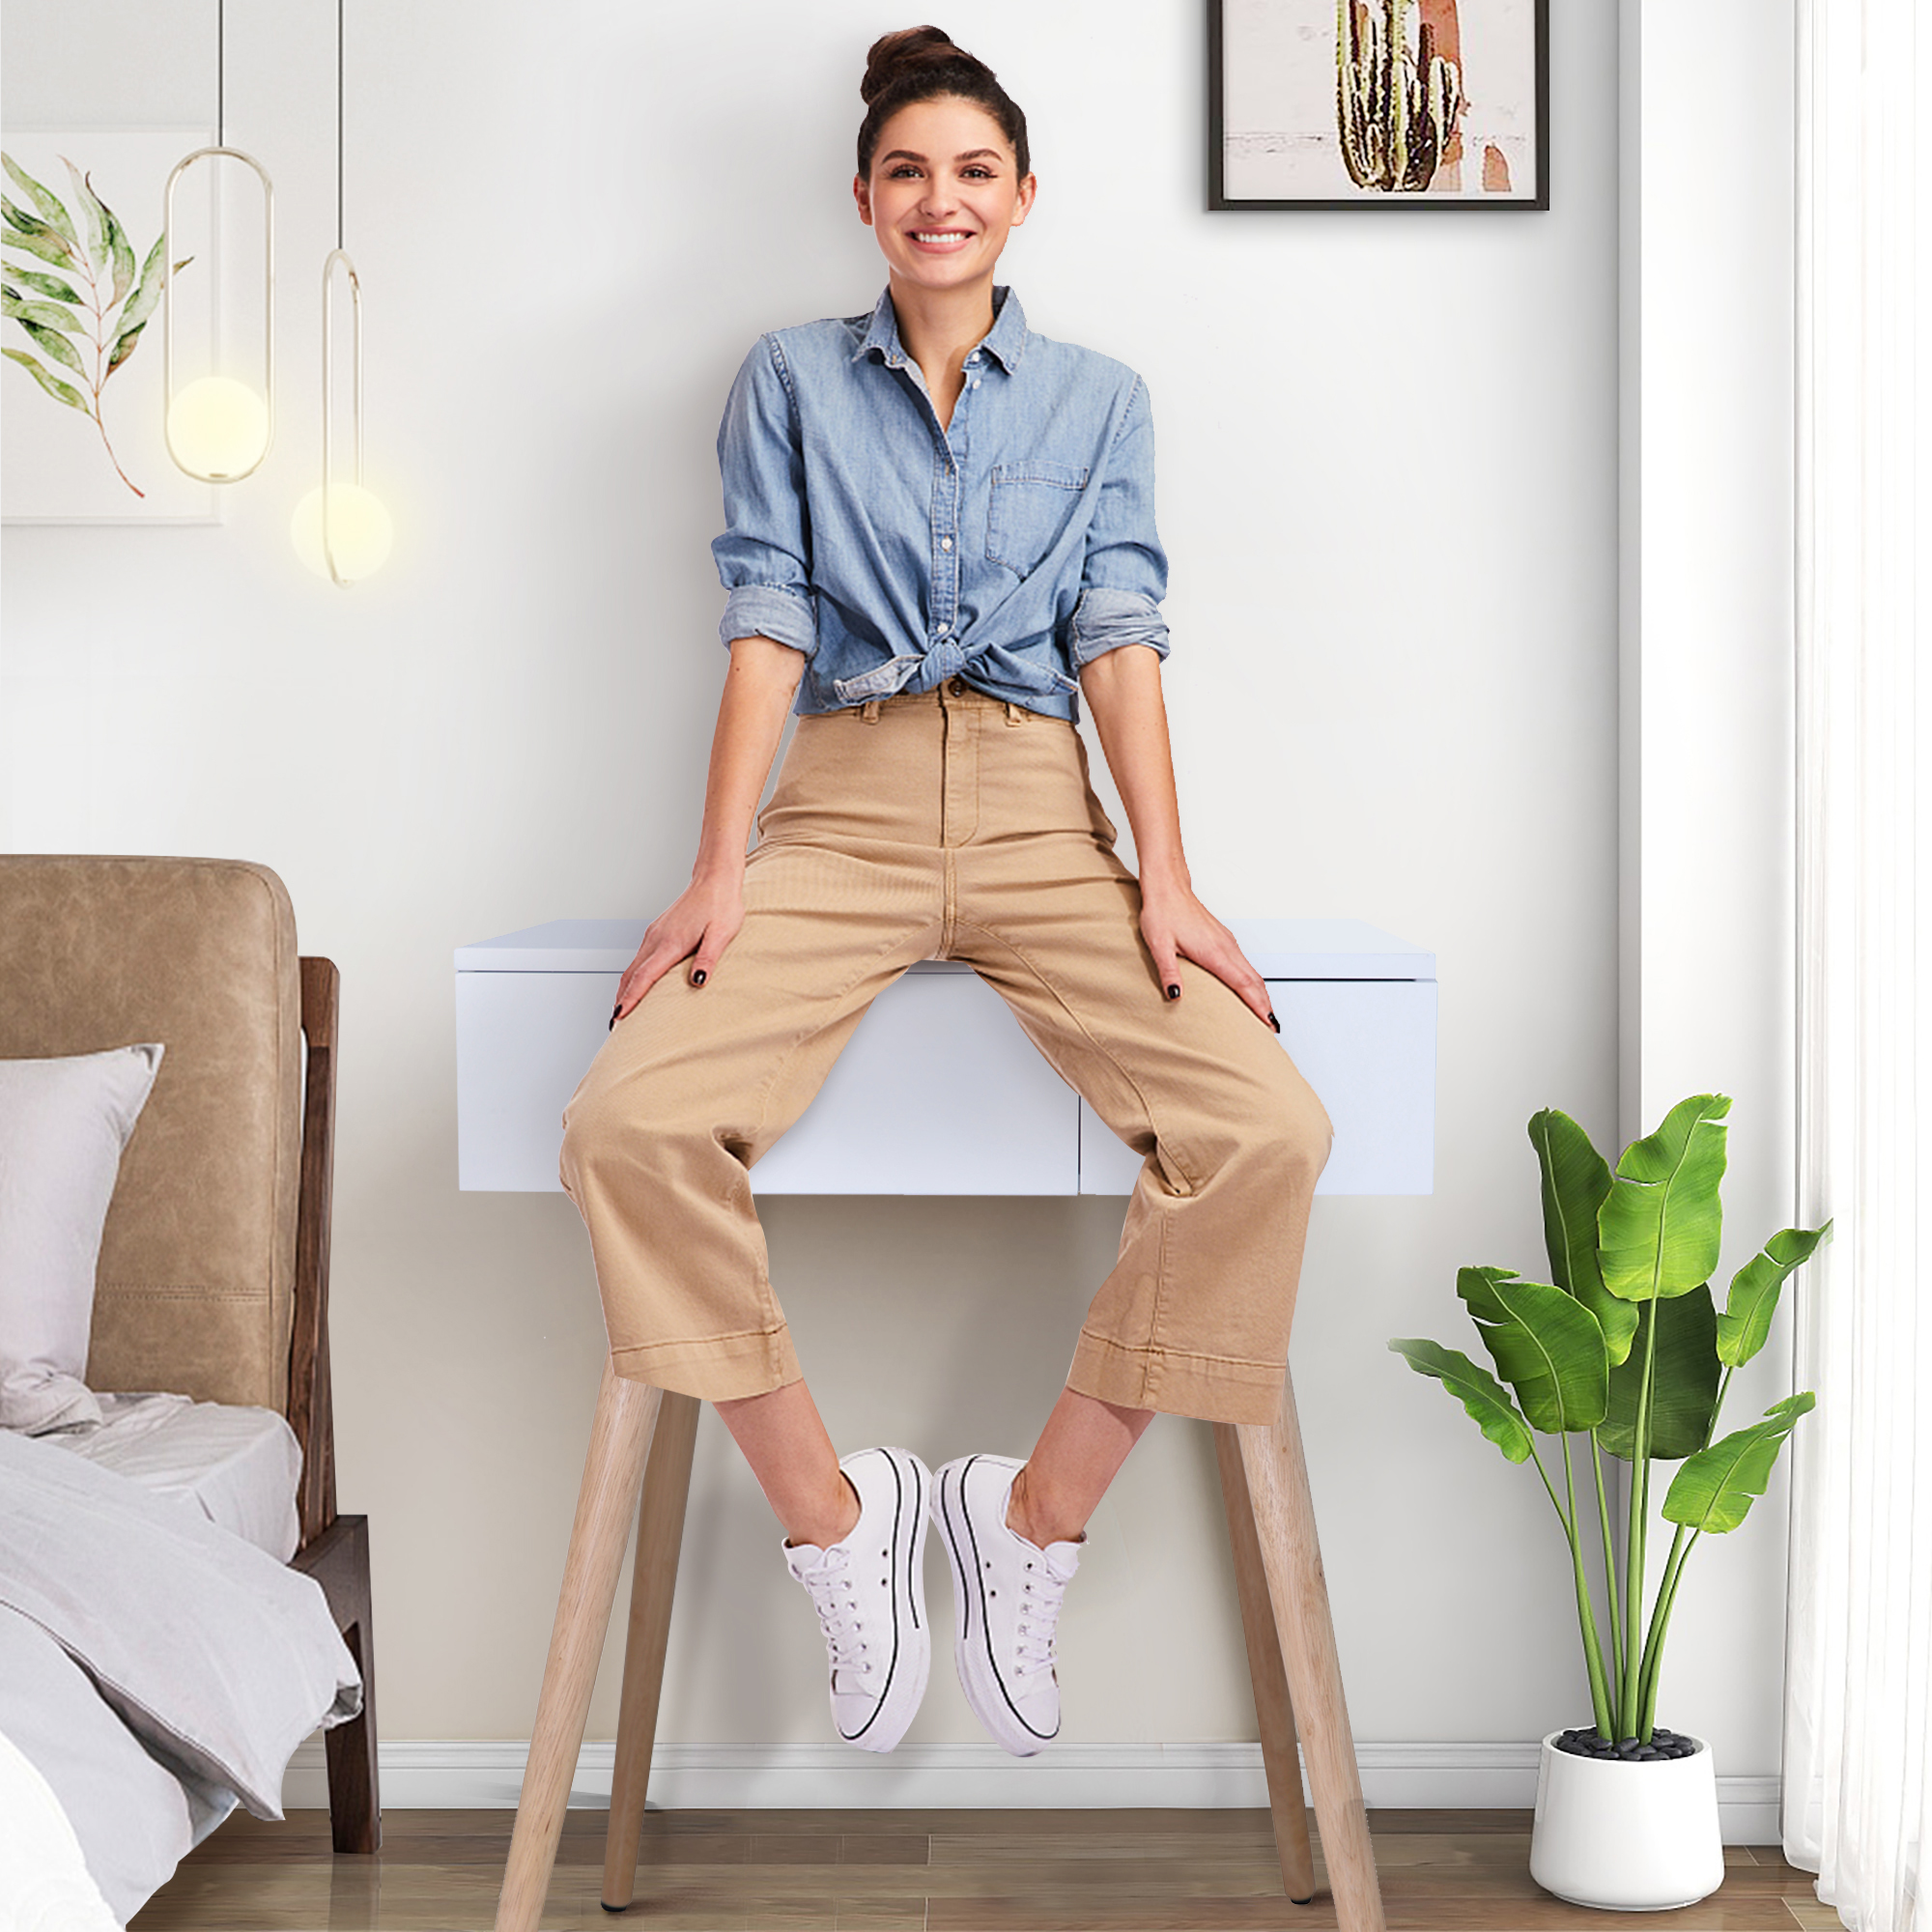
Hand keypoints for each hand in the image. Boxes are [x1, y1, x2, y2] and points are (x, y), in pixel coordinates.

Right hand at [610, 870, 744, 1025]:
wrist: (714, 880)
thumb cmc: (721, 905)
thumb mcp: (721, 934)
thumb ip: (707, 958)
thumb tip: (698, 981)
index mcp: (670, 942)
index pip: (644, 976)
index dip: (630, 998)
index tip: (619, 1015)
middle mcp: (657, 938)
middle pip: (631, 974)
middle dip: (621, 999)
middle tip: (617, 1023)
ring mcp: (654, 934)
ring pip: (632, 966)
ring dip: (624, 988)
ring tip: (623, 1010)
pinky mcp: (657, 932)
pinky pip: (638, 958)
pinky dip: (632, 975)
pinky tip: (636, 985)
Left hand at [1138, 882, 1278, 1032]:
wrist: (1168, 888)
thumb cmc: (1163, 913)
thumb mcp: (1159, 946)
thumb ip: (1169, 972)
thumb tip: (1175, 996)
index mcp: (1214, 952)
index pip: (1243, 984)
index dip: (1257, 1006)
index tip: (1268, 1023)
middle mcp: (1226, 947)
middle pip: (1255, 981)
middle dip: (1266, 1005)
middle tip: (1272, 1027)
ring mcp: (1227, 942)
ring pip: (1253, 972)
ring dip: (1262, 994)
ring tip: (1265, 1014)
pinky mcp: (1224, 939)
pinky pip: (1246, 964)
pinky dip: (1253, 981)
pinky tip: (1249, 989)